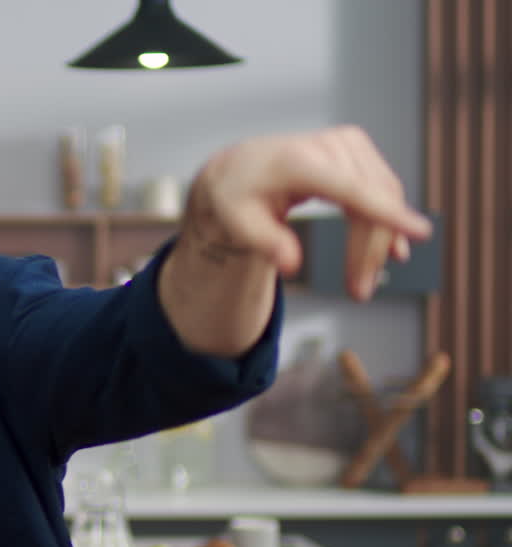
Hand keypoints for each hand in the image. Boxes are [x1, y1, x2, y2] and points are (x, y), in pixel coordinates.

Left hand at [182, 125, 432, 300]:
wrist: (240, 167)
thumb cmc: (237, 195)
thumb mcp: (237, 222)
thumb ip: (264, 242)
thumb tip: (290, 265)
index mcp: (299, 162)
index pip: (350, 189)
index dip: (386, 212)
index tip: (420, 231)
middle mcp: (329, 146)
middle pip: (370, 202)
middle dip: (370, 251)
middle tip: (360, 292)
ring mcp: (348, 145)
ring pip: (383, 197)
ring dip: (380, 242)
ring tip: (363, 281)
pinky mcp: (357, 150)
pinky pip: (383, 189)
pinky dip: (388, 221)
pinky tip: (393, 251)